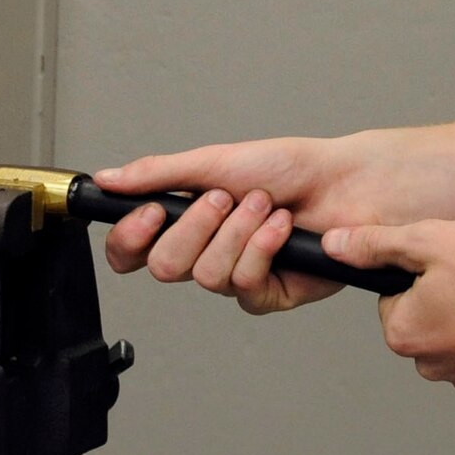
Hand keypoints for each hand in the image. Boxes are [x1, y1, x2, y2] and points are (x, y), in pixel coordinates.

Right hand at [95, 138, 380, 314]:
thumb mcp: (216, 161)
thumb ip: (158, 174)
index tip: (153, 212)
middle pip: (165, 267)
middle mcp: (207, 251)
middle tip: (226, 198)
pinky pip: (245, 287)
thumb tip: (108, 178)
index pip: (132, 251)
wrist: (346, 182)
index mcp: (187, 220)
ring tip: (266, 205)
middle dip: (198, 226)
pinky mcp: (269, 294)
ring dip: (238, 232)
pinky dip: (264, 249)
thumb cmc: (291, 166)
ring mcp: (236, 275)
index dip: (131, 239)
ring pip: (206, 277)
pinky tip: (283, 229)